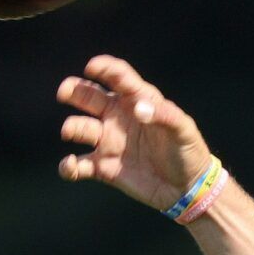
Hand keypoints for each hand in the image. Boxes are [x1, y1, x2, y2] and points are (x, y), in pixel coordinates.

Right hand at [56, 56, 214, 211]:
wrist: (187, 188)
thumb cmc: (189, 152)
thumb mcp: (183, 130)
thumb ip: (164, 115)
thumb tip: (138, 108)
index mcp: (139, 101)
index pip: (118, 77)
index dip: (104, 68)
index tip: (92, 67)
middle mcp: (118, 117)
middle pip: (90, 97)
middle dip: (74, 90)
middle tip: (64, 91)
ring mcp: (109, 142)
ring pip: (80, 128)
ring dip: (72, 127)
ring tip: (70, 132)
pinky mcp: (104, 168)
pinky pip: (79, 165)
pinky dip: (69, 166)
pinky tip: (70, 166)